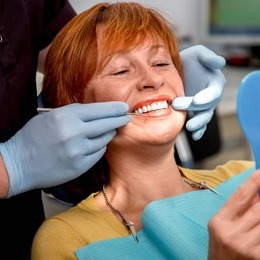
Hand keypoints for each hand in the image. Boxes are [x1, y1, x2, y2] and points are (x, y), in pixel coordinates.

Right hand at [0, 102, 129, 196]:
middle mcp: (74, 133)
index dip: (114, 108)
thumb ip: (74, 113)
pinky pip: (98, 153)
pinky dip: (99, 147)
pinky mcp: (79, 166)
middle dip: (119, 120)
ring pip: (104, 140)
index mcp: (65, 117)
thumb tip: (96, 112)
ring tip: (109, 130)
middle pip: (106, 124)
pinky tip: (96, 144)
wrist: (19, 164)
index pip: (98, 110)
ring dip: (108, 134)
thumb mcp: (51, 116)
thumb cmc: (33, 137)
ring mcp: (78, 151)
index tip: (123, 107)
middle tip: (126, 117)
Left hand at [172, 45, 225, 139]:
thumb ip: (208, 57)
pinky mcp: (195, 113)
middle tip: (177, 106)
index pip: (213, 92)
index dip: (206, 97)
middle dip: (195, 109)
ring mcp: (203, 106)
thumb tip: (220, 62)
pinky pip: (199, 123)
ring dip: (198, 123)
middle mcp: (210, 97)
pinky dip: (199, 130)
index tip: (197, 100)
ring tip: (190, 127)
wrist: (176, 70)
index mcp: (214, 83)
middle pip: (207, 106)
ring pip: (204, 117)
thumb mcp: (197, 53)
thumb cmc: (188, 60)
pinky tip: (194, 136)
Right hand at [208, 170, 259, 258]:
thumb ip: (237, 209)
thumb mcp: (221, 225)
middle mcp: (232, 233)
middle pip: (258, 208)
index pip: (239, 197)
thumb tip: (256, 194)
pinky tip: (257, 227)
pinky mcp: (257, 256)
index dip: (252, 183)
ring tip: (255, 218)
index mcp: (219, 221)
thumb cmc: (220, 247)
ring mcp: (246, 246)